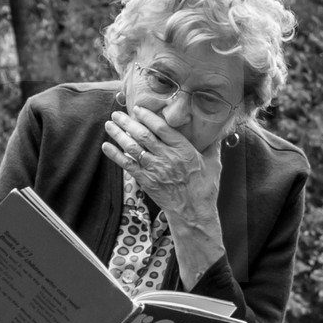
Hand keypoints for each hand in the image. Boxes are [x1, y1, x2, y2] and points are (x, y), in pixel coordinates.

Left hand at [102, 106, 222, 222]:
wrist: (193, 213)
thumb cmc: (205, 189)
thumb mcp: (213, 164)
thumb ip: (212, 146)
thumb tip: (216, 131)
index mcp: (184, 149)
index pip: (162, 128)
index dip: (147, 116)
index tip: (137, 109)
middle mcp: (167, 157)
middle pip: (143, 135)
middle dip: (128, 122)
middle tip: (117, 113)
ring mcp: (155, 170)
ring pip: (133, 148)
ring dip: (119, 135)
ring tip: (109, 124)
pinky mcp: (146, 181)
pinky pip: (127, 166)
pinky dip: (115, 155)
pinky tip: (106, 146)